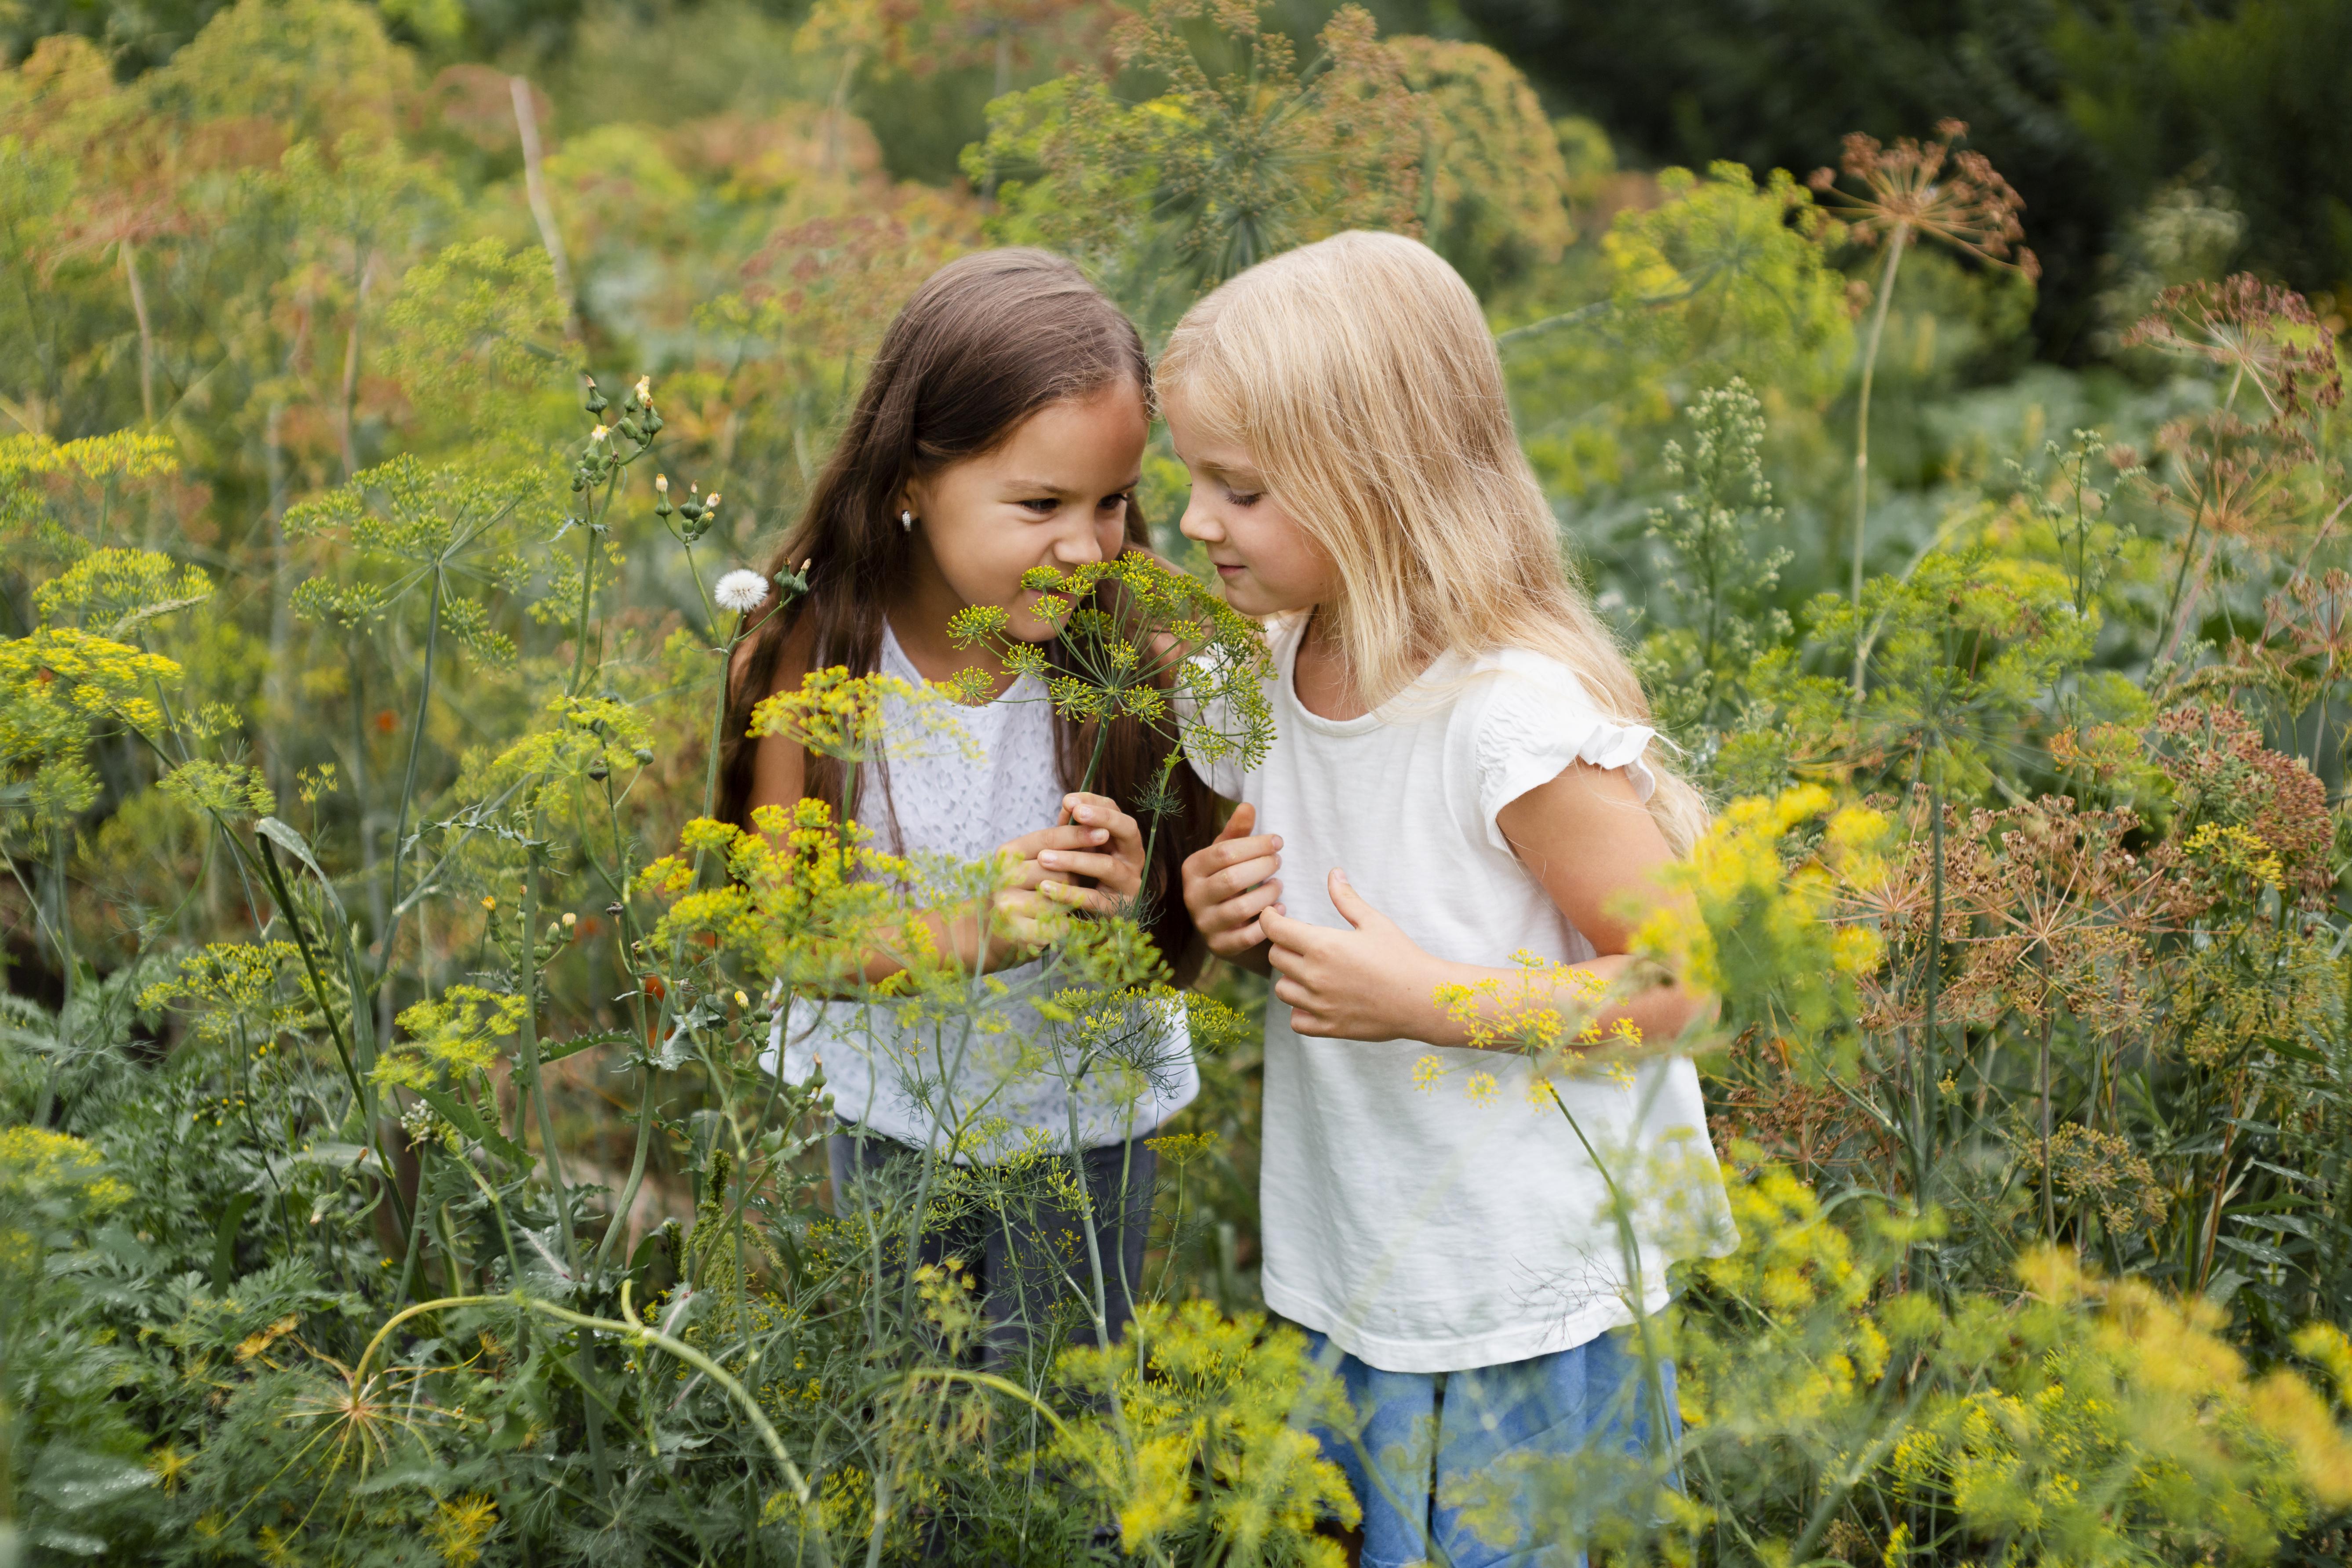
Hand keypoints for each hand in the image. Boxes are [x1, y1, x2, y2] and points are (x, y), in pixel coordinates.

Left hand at [996, 792, 1145, 918]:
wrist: (1091, 920)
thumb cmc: (1082, 875)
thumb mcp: (1079, 848)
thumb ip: (1073, 827)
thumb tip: (1068, 804)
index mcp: (1124, 839)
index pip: (1116, 810)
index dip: (1095, 803)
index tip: (1069, 800)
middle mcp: (1133, 857)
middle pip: (1127, 829)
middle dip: (1103, 818)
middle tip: (1077, 813)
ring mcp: (1129, 883)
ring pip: (1107, 866)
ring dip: (1074, 859)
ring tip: (1043, 857)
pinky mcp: (1117, 909)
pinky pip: (1093, 899)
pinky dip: (1068, 892)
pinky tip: (1045, 888)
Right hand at [1181, 803, 1282, 963]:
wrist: (1221, 924)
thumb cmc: (1227, 880)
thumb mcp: (1227, 854)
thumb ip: (1237, 832)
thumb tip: (1247, 806)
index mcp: (1191, 868)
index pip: (1224, 853)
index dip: (1255, 845)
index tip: (1278, 841)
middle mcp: (1192, 896)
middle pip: (1232, 879)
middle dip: (1263, 867)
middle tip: (1279, 861)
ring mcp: (1204, 923)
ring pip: (1241, 908)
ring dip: (1268, 893)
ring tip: (1279, 884)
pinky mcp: (1219, 946)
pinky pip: (1247, 936)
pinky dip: (1268, 921)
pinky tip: (1279, 908)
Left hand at [1262, 869, 1443, 1040]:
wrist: (1423, 999)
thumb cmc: (1401, 956)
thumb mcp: (1374, 922)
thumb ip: (1347, 899)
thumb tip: (1333, 873)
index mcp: (1323, 946)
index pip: (1274, 930)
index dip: (1270, 918)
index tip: (1275, 915)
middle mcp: (1315, 976)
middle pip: (1275, 957)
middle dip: (1283, 945)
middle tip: (1300, 942)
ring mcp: (1320, 1004)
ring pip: (1281, 989)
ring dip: (1290, 978)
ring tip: (1310, 971)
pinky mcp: (1329, 1027)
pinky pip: (1296, 1020)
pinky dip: (1300, 1010)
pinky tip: (1315, 1000)